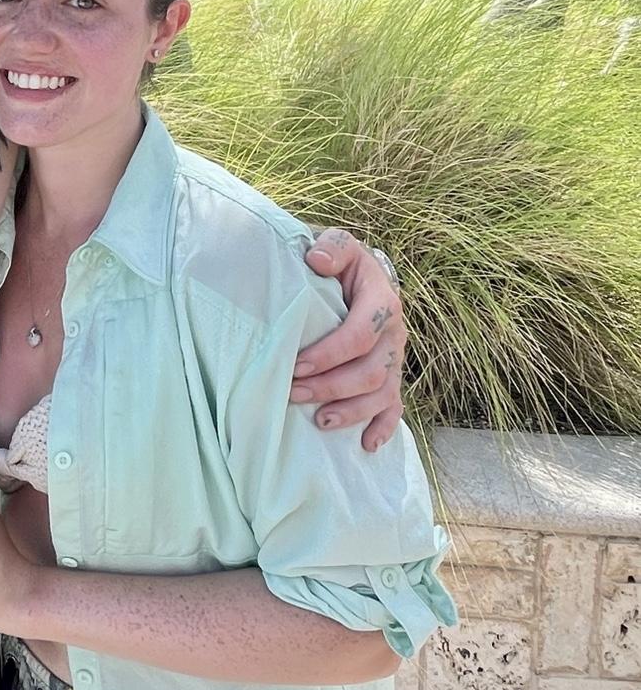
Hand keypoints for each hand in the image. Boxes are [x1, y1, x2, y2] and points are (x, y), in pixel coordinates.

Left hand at [298, 229, 406, 452]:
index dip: (330, 353)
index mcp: (381, 301)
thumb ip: (332, 248)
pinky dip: (384, 427)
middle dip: (332, 386)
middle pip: (370, 370)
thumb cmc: (339, 262)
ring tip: (320, 422)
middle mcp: (394, 333)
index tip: (296, 364)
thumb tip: (317, 260)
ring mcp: (395, 357)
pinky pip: (395, 406)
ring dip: (352, 411)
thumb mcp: (338, 245)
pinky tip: (366, 444)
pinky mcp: (391, 374)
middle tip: (294, 394)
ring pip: (382, 393)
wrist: (357, 272)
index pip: (360, 333)